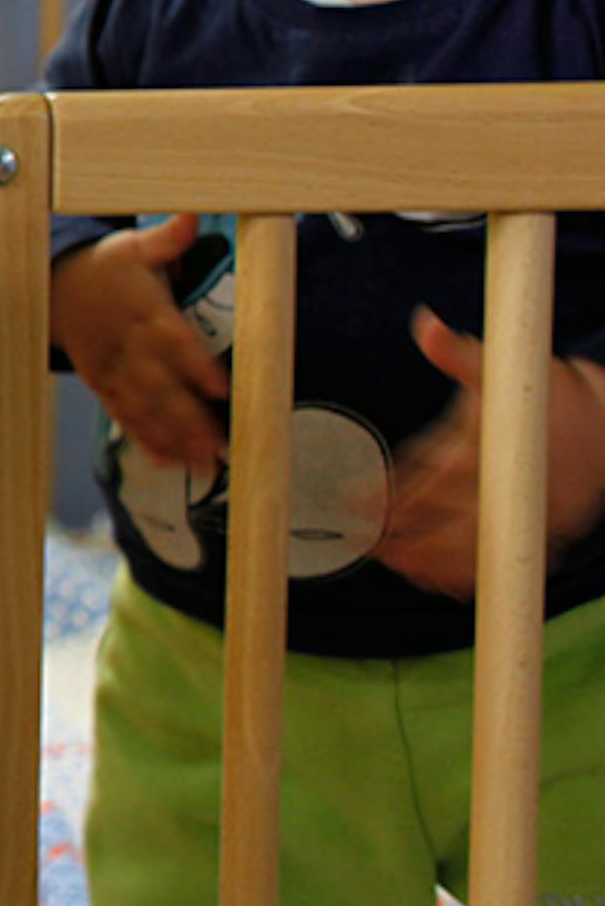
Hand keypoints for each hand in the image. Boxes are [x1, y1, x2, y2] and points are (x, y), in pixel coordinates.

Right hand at [47, 213, 229, 470]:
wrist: (52, 287)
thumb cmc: (104, 267)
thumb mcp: (131, 246)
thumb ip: (166, 238)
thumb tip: (191, 217)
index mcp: (141, 310)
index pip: (172, 339)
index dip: (195, 364)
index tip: (221, 387)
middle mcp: (126, 345)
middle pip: (159, 385)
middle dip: (187, 417)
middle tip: (217, 444)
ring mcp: (112, 369)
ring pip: (144, 407)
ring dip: (172, 436)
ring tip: (201, 462)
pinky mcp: (102, 385)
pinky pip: (123, 415)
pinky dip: (144, 438)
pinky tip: (165, 460)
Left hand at [378, 310, 604, 598]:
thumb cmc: (547, 395)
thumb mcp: (502, 368)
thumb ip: (458, 353)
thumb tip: (424, 324)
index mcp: (495, 449)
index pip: (437, 477)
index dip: (399, 493)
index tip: (359, 504)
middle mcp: (510, 485)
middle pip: (453, 522)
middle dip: (413, 538)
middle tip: (374, 548)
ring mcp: (527, 511)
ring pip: (476, 546)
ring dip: (436, 561)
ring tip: (397, 565)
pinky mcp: (542, 530)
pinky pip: (504, 558)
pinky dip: (473, 573)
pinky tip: (440, 581)